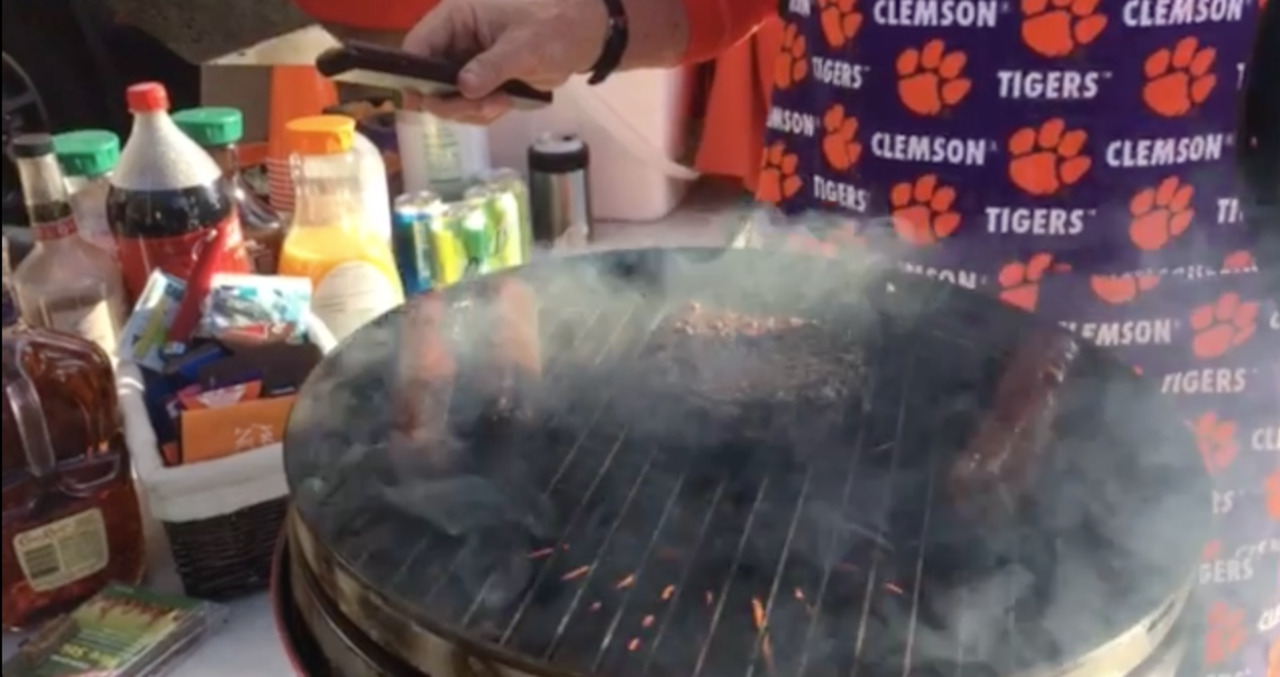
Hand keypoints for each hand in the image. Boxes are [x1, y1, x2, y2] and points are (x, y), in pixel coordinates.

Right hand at [402, 0, 607, 123]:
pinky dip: (485, 113)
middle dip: (452, 101)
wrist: (581, 37)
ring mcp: (466, 64)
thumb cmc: (552, 26)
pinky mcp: (481, 83)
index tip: (420, 101)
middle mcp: (454, 42)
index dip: (411, 74)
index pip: (417, 46)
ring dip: (472, 111)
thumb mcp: (523, 46)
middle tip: (482, 106)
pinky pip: (469, 107)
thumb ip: (492, 67)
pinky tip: (507, 103)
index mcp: (456, 18)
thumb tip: (464, 87)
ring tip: (502, 102)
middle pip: (428, 81)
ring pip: (448, 99)